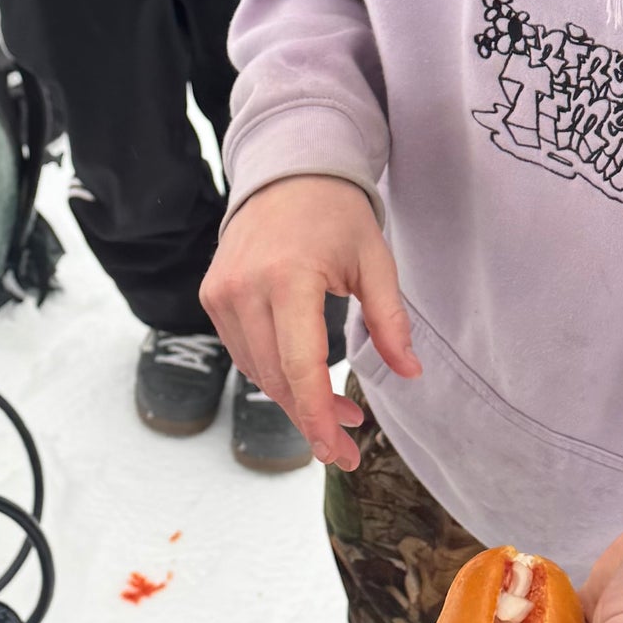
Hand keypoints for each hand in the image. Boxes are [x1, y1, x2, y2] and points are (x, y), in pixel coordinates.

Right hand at [200, 175, 420, 466]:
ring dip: (293, 400)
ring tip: (337, 413)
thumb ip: (390, 321)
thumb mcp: (375, 261)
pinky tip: (303, 382)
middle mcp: (246, 289)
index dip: (318, 415)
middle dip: (312, 418)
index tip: (336, 450)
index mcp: (289, 278)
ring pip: (256, 371)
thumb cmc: (335, 214)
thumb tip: (410, 373)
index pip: (300, 366)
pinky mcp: (212, 295)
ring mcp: (222, 293)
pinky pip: (242, 351)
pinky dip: (272, 374)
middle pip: (276, 378)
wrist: (285, 172)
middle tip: (345, 447)